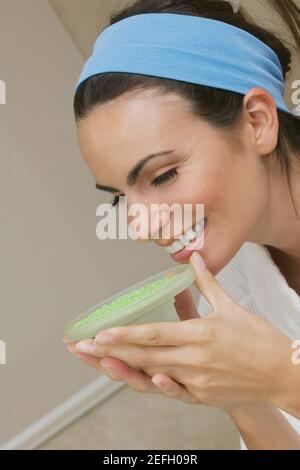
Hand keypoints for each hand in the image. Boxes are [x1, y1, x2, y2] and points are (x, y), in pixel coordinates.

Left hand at [64, 252, 293, 409]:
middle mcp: (195, 360)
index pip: (154, 335)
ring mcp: (197, 382)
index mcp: (200, 335)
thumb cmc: (258, 339)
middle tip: (82, 348)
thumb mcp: (231, 307)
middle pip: (145, 357)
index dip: (125, 335)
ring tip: (100, 362)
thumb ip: (207, 282)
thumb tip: (193, 259)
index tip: (100, 333)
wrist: (282, 372)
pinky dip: (155, 386)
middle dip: (110, 353)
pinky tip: (140, 380)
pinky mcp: (203, 397)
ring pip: (153, 375)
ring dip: (124, 369)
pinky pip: (172, 393)